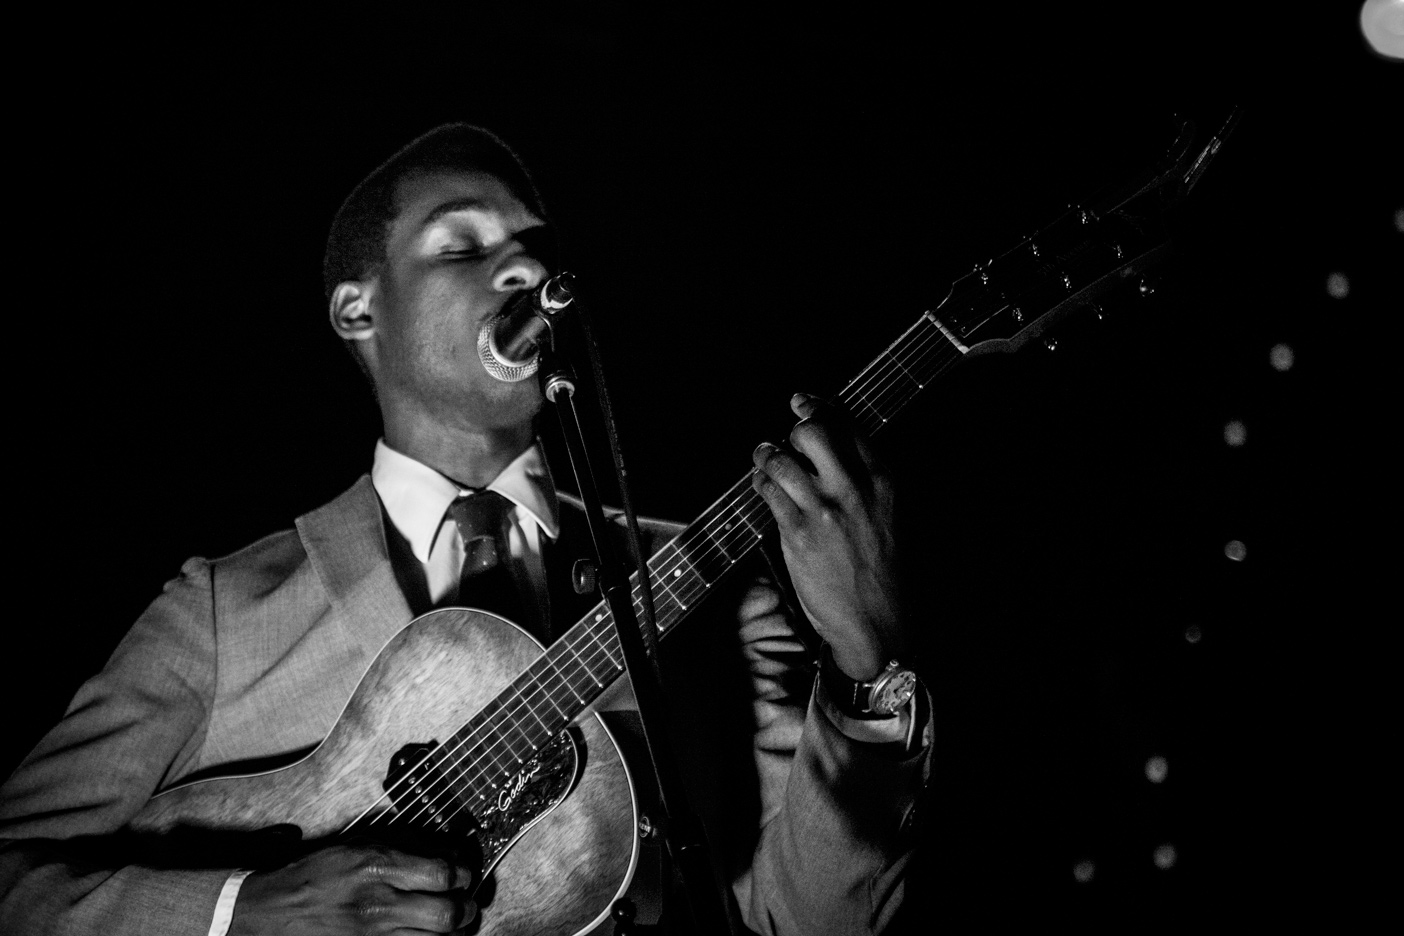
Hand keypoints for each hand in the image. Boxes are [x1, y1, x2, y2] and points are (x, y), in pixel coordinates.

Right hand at [228, 841, 476, 934]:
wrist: (271, 911)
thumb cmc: (314, 875)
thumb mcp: (357, 847)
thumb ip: (401, 852)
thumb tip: (442, 858)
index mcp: (377, 869)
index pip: (442, 874)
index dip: (462, 873)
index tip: (464, 873)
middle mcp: (379, 905)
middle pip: (447, 913)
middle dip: (466, 908)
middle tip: (467, 902)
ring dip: (452, 931)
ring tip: (454, 922)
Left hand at [751, 393, 906, 679]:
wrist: (878, 622)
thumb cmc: (885, 572)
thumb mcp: (893, 515)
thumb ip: (868, 481)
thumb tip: (835, 451)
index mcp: (884, 481)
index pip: (848, 426)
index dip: (818, 407)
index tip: (802, 402)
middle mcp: (854, 489)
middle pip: (813, 432)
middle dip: (793, 430)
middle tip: (787, 440)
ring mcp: (823, 510)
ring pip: (782, 459)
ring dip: (766, 454)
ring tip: (764, 458)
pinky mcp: (797, 533)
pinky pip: (768, 490)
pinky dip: (760, 481)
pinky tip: (762, 485)